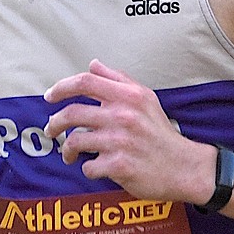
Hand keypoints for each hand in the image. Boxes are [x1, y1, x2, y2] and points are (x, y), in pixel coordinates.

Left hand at [43, 59, 215, 203]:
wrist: (184, 167)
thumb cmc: (160, 132)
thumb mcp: (145, 98)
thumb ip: (118, 79)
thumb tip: (93, 64)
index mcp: (127, 96)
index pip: (85, 82)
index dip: (61, 87)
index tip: (49, 96)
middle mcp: (122, 115)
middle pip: (72, 113)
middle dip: (55, 123)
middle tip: (51, 130)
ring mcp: (120, 141)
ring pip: (76, 141)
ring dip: (67, 150)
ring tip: (69, 154)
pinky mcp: (119, 166)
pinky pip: (89, 167)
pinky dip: (88, 169)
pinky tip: (94, 168)